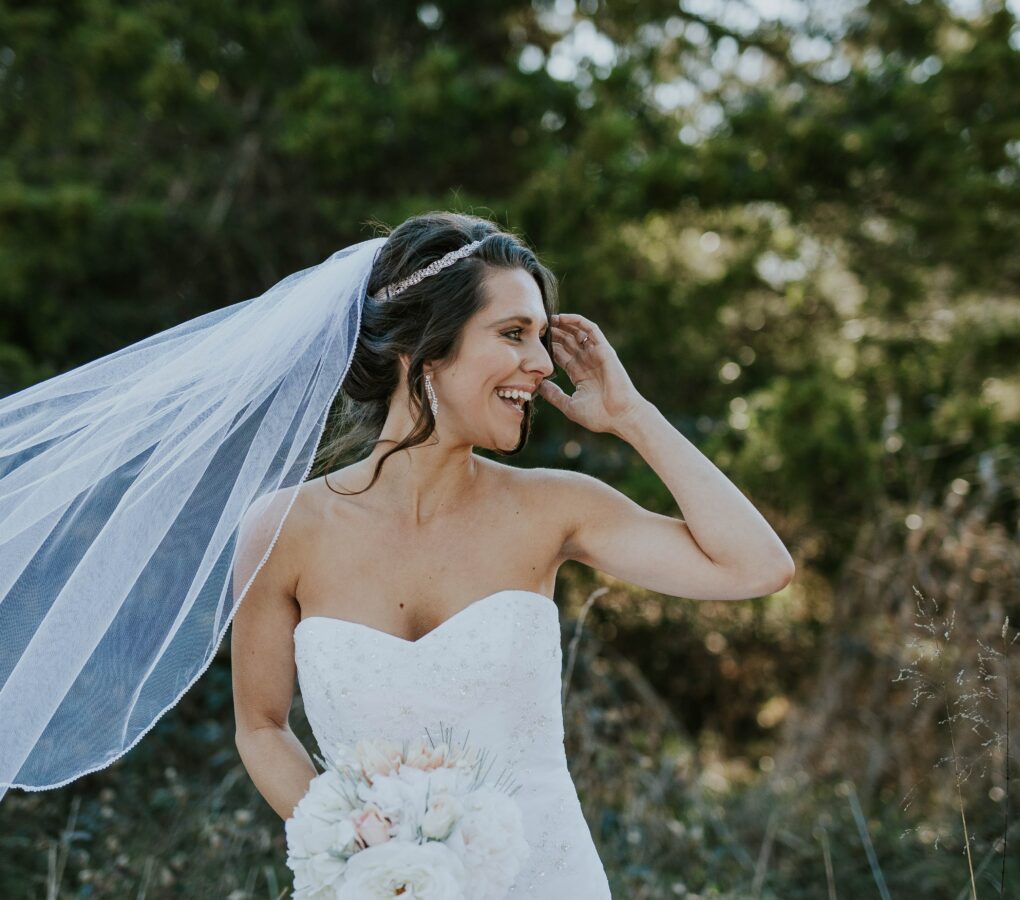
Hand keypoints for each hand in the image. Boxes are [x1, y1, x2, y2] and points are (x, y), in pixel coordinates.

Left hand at [538, 312, 646, 436]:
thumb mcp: (569, 406)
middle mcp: (588, 362)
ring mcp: (596, 355)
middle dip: (554, 333)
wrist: (620, 416)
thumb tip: (538, 385)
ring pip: (577, 333)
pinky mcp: (604, 349)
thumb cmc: (598, 415)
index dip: (548, 347)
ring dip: (563, 324)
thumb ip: (554, 395)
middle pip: (568, 342)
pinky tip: (562, 317)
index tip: (533, 342)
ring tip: (547, 318)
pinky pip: (591, 329)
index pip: (561, 355)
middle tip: (537, 326)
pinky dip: (577, 321)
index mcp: (580, 374)